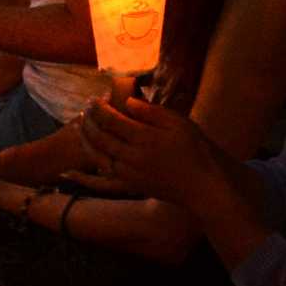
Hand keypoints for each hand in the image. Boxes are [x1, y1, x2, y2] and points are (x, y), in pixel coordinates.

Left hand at [76, 91, 231, 206]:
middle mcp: (132, 157)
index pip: (111, 120)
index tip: (92, 99)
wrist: (203, 186)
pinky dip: (96, 159)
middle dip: (89, 122)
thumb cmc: (196, 150)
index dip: (98, 109)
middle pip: (100, 138)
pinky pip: (106, 172)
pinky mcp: (132, 185)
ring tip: (82, 128)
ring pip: (99, 156)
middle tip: (84, 111)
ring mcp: (130, 174)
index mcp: (144, 138)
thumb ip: (151, 112)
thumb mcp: (178, 123)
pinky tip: (94, 151)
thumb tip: (127, 101)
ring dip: (87, 141)